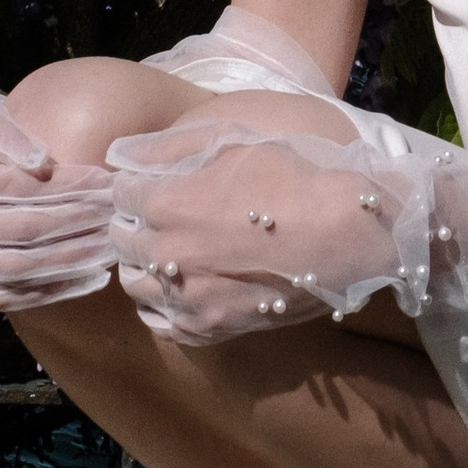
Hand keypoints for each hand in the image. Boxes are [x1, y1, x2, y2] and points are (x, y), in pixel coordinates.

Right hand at [0, 89, 117, 312]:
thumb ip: (5, 132)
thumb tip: (42, 163)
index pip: (22, 188)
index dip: (69, 186)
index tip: (105, 180)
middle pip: (26, 230)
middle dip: (79, 222)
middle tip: (117, 213)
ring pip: (21, 269)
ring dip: (71, 260)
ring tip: (110, 247)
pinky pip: (9, 296)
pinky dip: (50, 291)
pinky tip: (88, 279)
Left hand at [106, 117, 420, 346]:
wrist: (348, 232)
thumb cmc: (294, 175)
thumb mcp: (233, 139)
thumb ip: (169, 145)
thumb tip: (119, 153)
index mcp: (167, 202)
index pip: (119, 194)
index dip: (137, 184)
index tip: (155, 182)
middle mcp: (167, 254)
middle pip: (121, 239)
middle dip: (135, 222)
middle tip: (165, 214)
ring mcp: (188, 298)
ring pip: (133, 285)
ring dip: (144, 264)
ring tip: (173, 250)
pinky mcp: (210, 329)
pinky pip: (160, 323)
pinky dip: (161, 306)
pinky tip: (182, 288)